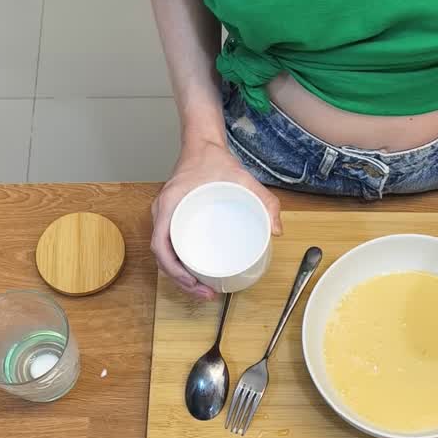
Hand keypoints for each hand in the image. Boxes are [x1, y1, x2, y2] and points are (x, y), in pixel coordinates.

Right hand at [151, 139, 282, 299]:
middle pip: (162, 256)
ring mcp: (164, 216)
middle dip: (180, 281)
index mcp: (170, 205)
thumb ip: (264, 200)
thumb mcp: (243, 178)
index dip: (173, 270)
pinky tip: (194, 273)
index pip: (160, 245)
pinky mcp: (171, 217)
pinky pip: (169, 245)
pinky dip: (178, 263)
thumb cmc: (213, 159)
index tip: (192, 283)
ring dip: (179, 275)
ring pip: (165, 254)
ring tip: (203, 289)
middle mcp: (161, 212)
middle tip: (205, 294)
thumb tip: (277, 230)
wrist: (201, 143)